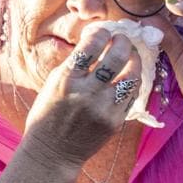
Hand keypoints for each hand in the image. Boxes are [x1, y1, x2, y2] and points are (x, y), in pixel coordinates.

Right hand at [22, 27, 139, 166]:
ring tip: (131, 55)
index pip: (90, 47)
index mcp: (66, 80)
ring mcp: (104, 108)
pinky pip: (132, 96)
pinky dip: (133, 82)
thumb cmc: (48, 114)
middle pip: (116, 58)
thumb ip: (75, 65)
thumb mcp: (53, 84)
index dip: (101, 33)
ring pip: (131, 77)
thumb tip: (96, 42)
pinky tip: (130, 75)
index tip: (104, 31)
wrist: (53, 152)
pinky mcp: (116, 121)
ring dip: (134, 61)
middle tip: (122, 38)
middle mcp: (86, 93)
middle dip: (123, 42)